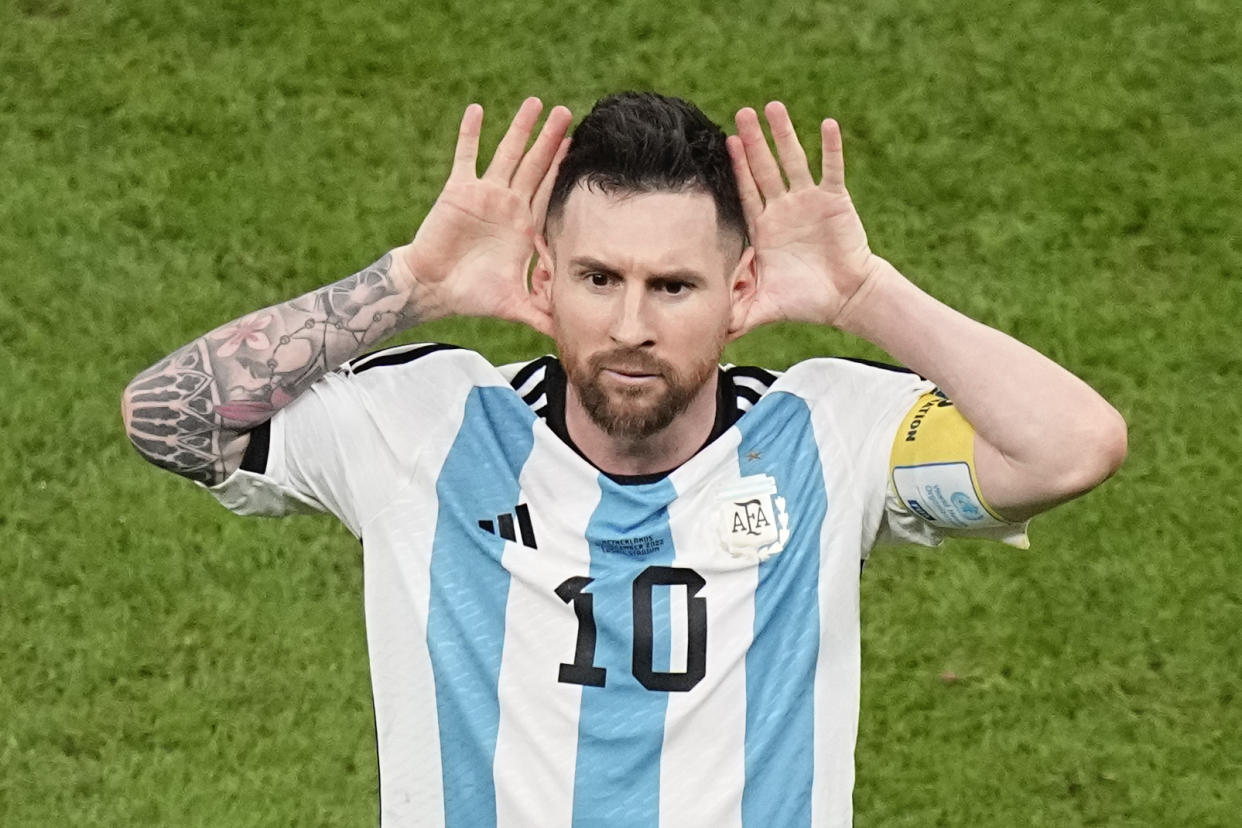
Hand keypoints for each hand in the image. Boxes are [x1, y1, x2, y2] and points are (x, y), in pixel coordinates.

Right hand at [399, 98, 571, 334]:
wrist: (433, 289)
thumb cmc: (471, 296)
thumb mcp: (515, 305)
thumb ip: (543, 315)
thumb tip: (569, 337)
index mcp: (523, 226)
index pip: (549, 192)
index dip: (563, 170)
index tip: (580, 146)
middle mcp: (507, 205)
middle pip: (534, 166)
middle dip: (551, 141)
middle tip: (567, 113)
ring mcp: (484, 194)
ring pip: (506, 154)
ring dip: (520, 129)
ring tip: (535, 103)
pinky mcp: (459, 190)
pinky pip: (465, 156)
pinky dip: (470, 133)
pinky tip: (477, 109)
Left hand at [726, 102, 882, 335]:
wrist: (844, 299)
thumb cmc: (803, 300)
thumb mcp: (762, 306)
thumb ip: (734, 314)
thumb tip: (705, 332)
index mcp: (765, 226)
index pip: (746, 191)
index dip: (737, 167)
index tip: (726, 142)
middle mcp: (784, 208)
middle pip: (765, 168)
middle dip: (754, 141)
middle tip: (742, 112)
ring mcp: (809, 201)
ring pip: (794, 161)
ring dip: (785, 135)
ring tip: (773, 107)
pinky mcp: (835, 202)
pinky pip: (831, 170)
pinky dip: (830, 148)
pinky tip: (827, 124)